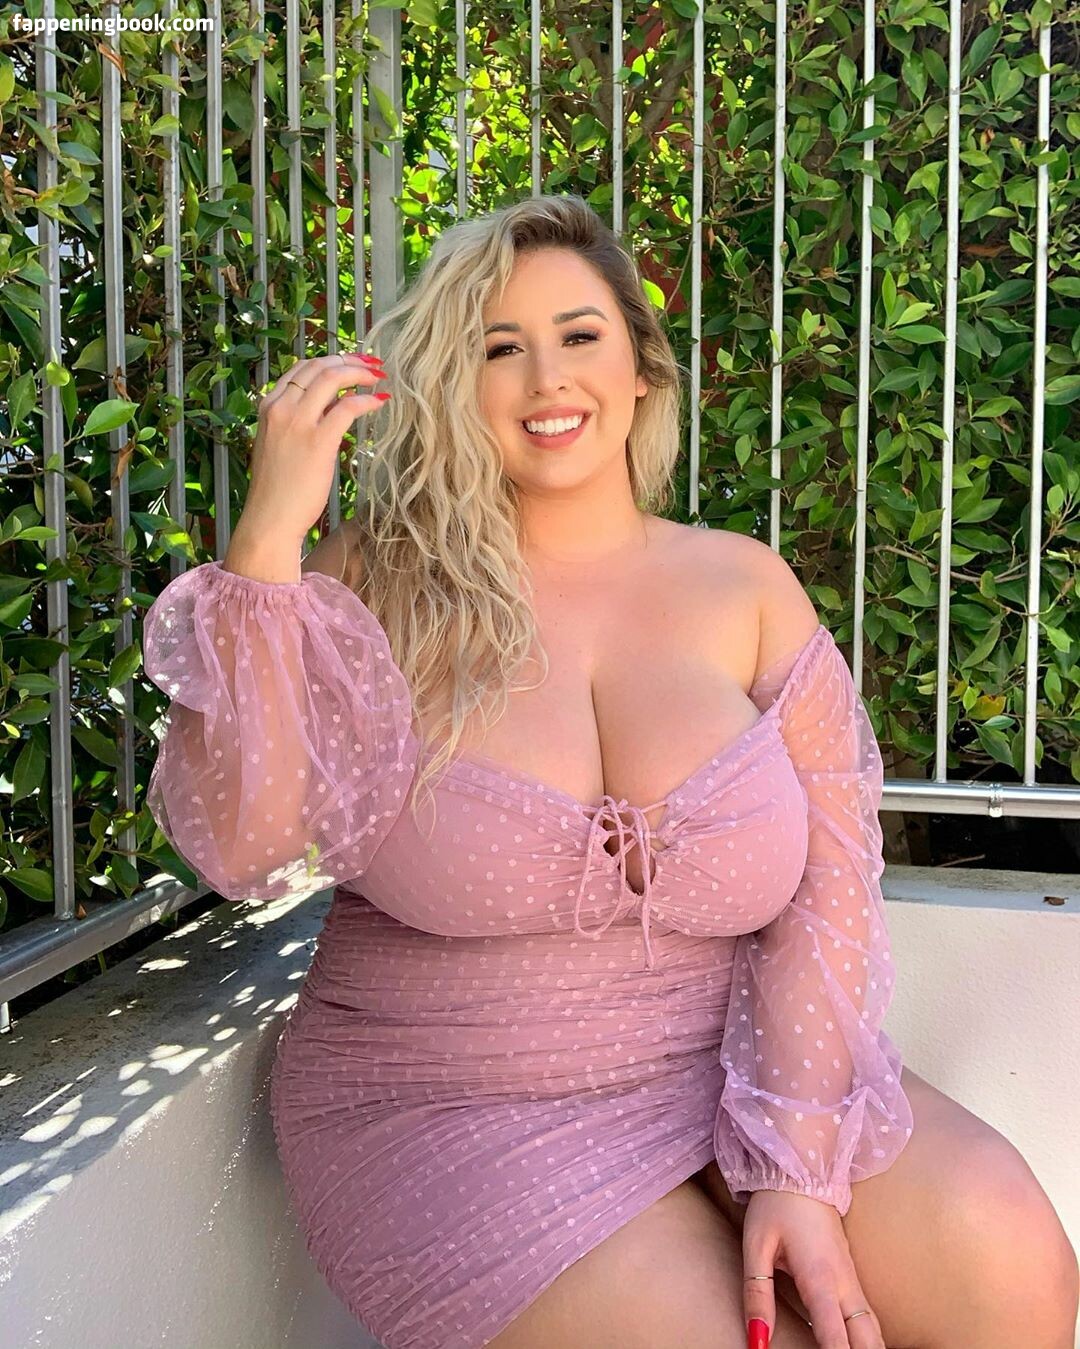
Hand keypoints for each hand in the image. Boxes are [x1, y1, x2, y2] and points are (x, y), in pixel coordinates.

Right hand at [245, 350, 390, 542]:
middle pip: (319, 366)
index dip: (330, 360)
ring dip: (360, 373)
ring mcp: (298, 422)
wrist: (270, 519)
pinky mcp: (318, 440)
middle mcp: (281, 407)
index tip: (351, 362)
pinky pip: (348, 407)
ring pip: (333, 377)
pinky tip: (380, 402)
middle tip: (372, 364)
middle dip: (350, 360)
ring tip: (379, 377)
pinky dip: (367, 400)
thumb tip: (331, 407)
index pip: (301, 368)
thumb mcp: (280, 445)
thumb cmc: (277, 490)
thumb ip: (299, 422)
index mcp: (268, 406)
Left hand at [742, 1190, 884, 1348]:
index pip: (834, 1335)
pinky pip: (868, 1315)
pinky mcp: (851, 1274)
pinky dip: (870, 1338)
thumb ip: (757, 1295)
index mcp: (819, 1277)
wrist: (803, 1169)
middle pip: (867, 1338)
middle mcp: (844, 1282)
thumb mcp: (756, 1247)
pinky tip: (863, 1348)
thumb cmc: (775, 1207)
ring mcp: (852, 1278)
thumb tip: (757, 1342)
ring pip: (873, 1327)